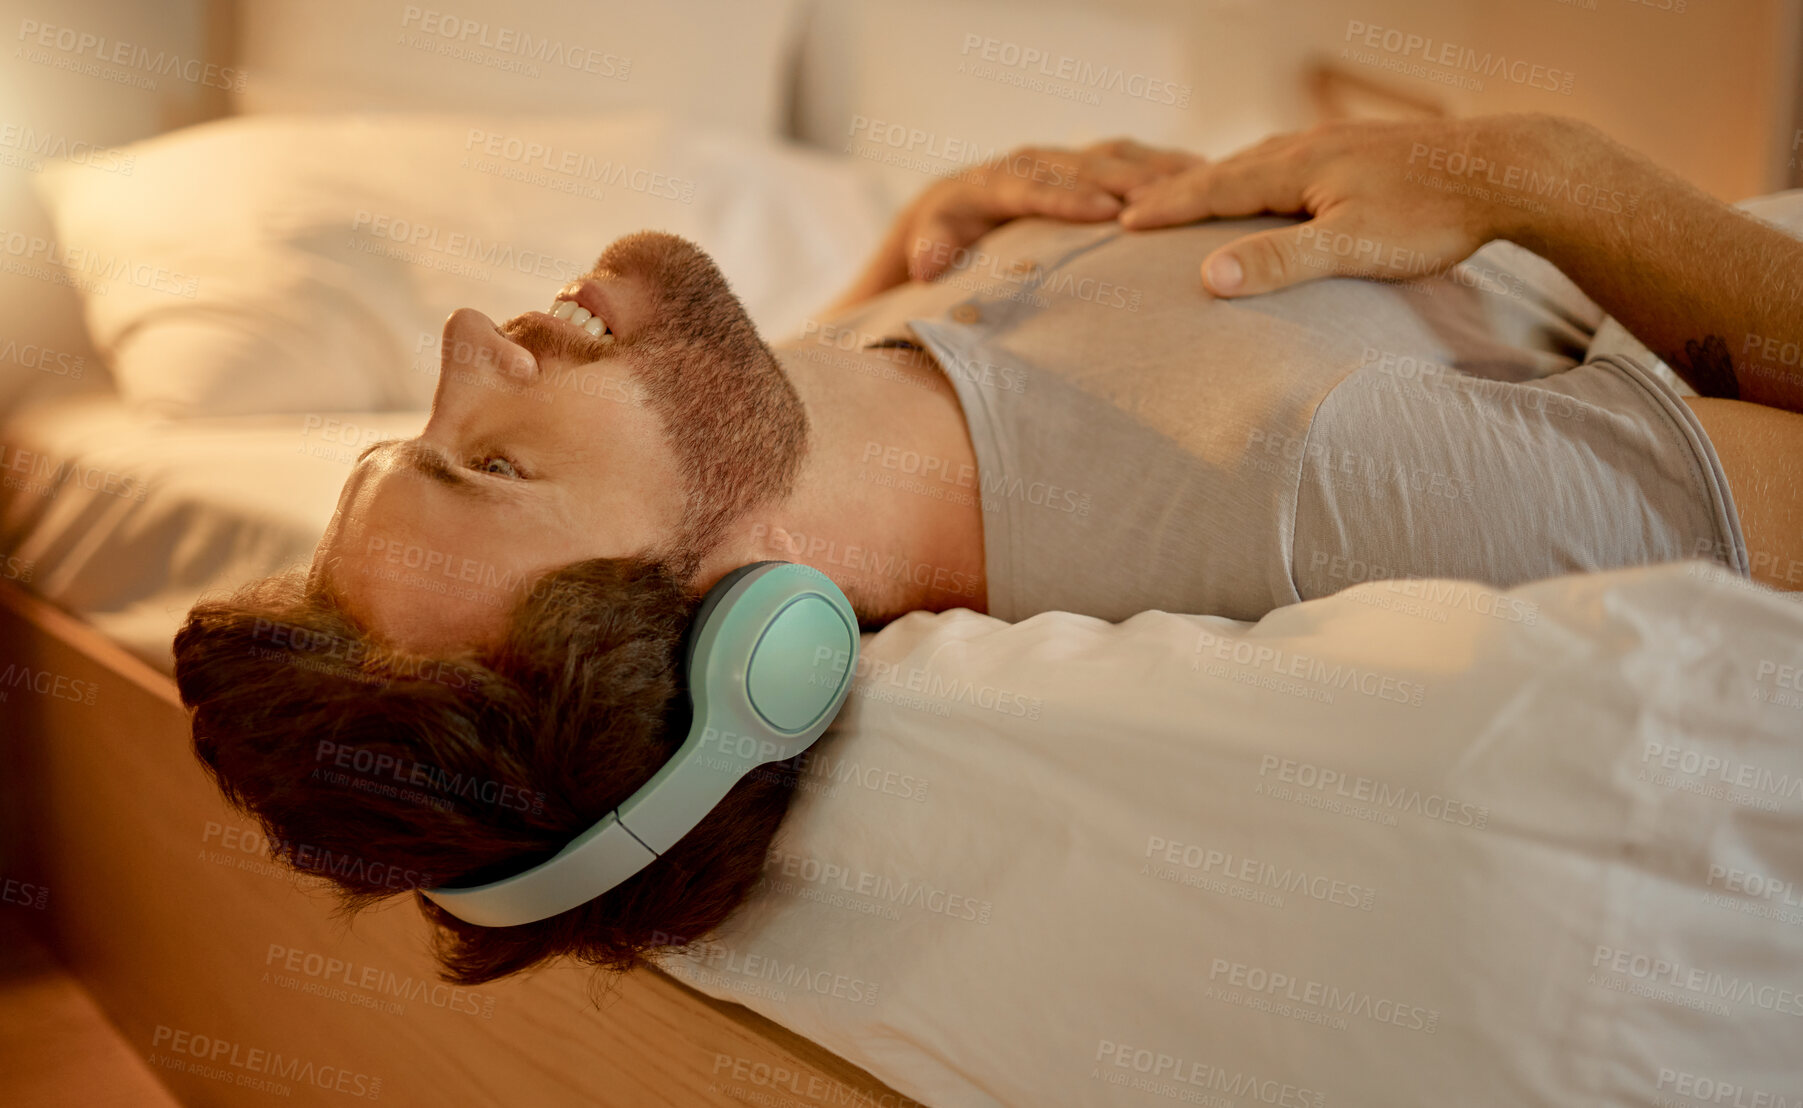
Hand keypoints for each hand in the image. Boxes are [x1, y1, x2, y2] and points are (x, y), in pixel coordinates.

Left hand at [904, 138, 1205, 280]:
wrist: (955, 213)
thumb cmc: (945, 240)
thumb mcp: (931, 244)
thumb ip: (931, 250)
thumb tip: (929, 264)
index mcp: (997, 182)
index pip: (1035, 187)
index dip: (1069, 198)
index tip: (1103, 211)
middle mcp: (1035, 162)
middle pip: (1084, 166)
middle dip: (1123, 180)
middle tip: (1166, 198)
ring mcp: (1066, 160)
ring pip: (1114, 155)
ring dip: (1155, 169)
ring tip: (1201, 183)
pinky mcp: (1089, 164)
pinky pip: (1131, 158)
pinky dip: (1166, 166)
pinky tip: (1208, 178)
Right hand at [1117, 117, 1534, 296]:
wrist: (1512, 171)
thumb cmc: (1434, 217)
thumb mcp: (1351, 248)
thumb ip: (1278, 261)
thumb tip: (1206, 276)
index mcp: (1297, 167)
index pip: (1213, 189)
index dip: (1166, 209)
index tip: (1123, 224)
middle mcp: (1312, 145)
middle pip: (1230, 168)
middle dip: (1181, 189)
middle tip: (1137, 207)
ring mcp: (1342, 143)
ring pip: (1264, 159)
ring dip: (1222, 177)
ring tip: (1195, 193)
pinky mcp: (1370, 150)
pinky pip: (1298, 158)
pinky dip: (1266, 172)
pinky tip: (1281, 182)